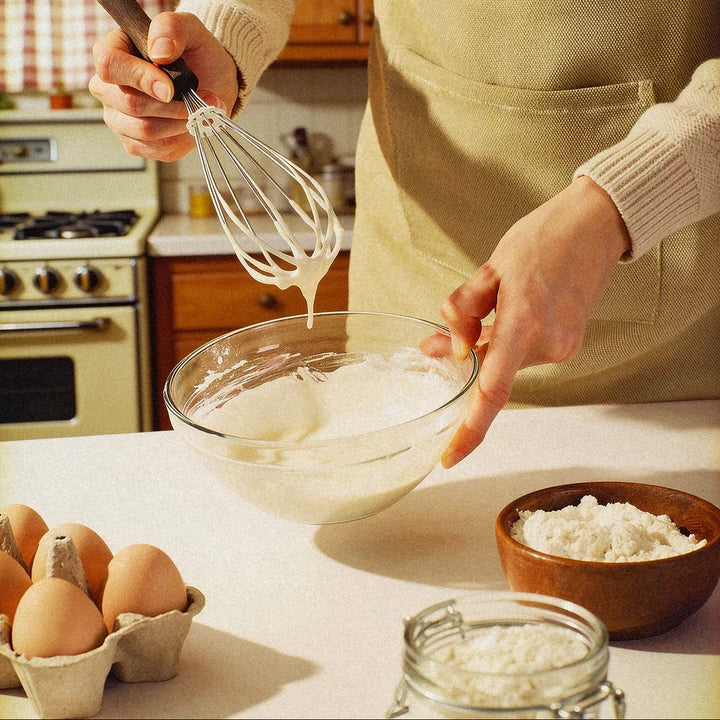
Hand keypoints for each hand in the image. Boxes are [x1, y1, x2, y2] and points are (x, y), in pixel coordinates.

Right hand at [89, 11, 238, 160]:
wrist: (212, 82)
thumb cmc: (195, 54)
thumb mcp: (191, 30)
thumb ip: (171, 28)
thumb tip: (159, 52)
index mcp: (112, 53)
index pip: (109, 65)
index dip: (140, 78)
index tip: (171, 87)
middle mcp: (108, 88)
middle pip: (131, 104)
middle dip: (172, 106)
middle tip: (199, 98)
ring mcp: (119, 118)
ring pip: (145, 131)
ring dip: (180, 123)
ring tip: (200, 110)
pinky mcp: (136, 143)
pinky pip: (155, 150)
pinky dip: (180, 139)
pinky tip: (191, 125)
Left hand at [440, 176, 631, 467]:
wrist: (595, 226)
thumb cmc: (542, 239)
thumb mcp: (488, 270)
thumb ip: (463, 314)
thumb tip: (450, 352)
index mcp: (524, 322)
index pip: (492, 390)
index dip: (470, 430)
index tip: (450, 456)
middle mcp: (548, 343)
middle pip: (492, 372)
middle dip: (463, 364)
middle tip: (433, 345)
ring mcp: (562, 347)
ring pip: (506, 363)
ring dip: (487, 349)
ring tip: (486, 306)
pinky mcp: (568, 345)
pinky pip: (524, 355)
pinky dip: (507, 344)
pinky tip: (508, 313)